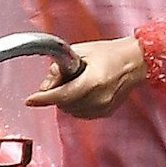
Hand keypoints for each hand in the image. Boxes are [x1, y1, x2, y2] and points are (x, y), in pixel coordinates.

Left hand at [26, 35, 145, 118]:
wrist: (135, 62)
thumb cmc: (110, 53)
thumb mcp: (80, 52)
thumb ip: (59, 68)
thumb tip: (44, 85)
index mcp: (93, 81)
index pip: (61, 95)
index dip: (43, 99)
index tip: (30, 100)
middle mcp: (99, 98)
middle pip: (64, 104)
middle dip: (56, 94)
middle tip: (63, 78)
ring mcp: (103, 108)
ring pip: (71, 111)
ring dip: (66, 100)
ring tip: (77, 83)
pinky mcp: (105, 113)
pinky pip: (81, 114)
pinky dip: (76, 105)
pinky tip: (83, 91)